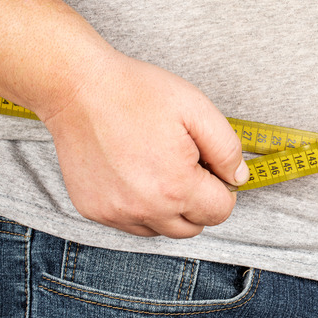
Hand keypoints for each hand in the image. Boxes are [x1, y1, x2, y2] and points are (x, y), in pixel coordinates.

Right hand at [42, 52, 248, 238]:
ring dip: (171, 209)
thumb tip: (238, 178)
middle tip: (187, 166)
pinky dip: (141, 207)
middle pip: (193, 227)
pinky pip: (131, 223)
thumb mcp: (198, 110)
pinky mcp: (94, 210)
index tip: (210, 166)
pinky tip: (136, 174)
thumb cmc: (138, 93)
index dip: (223, 188)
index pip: (220, 212)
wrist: (79, 88)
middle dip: (199, 202)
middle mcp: (145, 209)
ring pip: (162, 229)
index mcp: (176, 187)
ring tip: (160, 168)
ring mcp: (116, 213)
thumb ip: (227, 149)